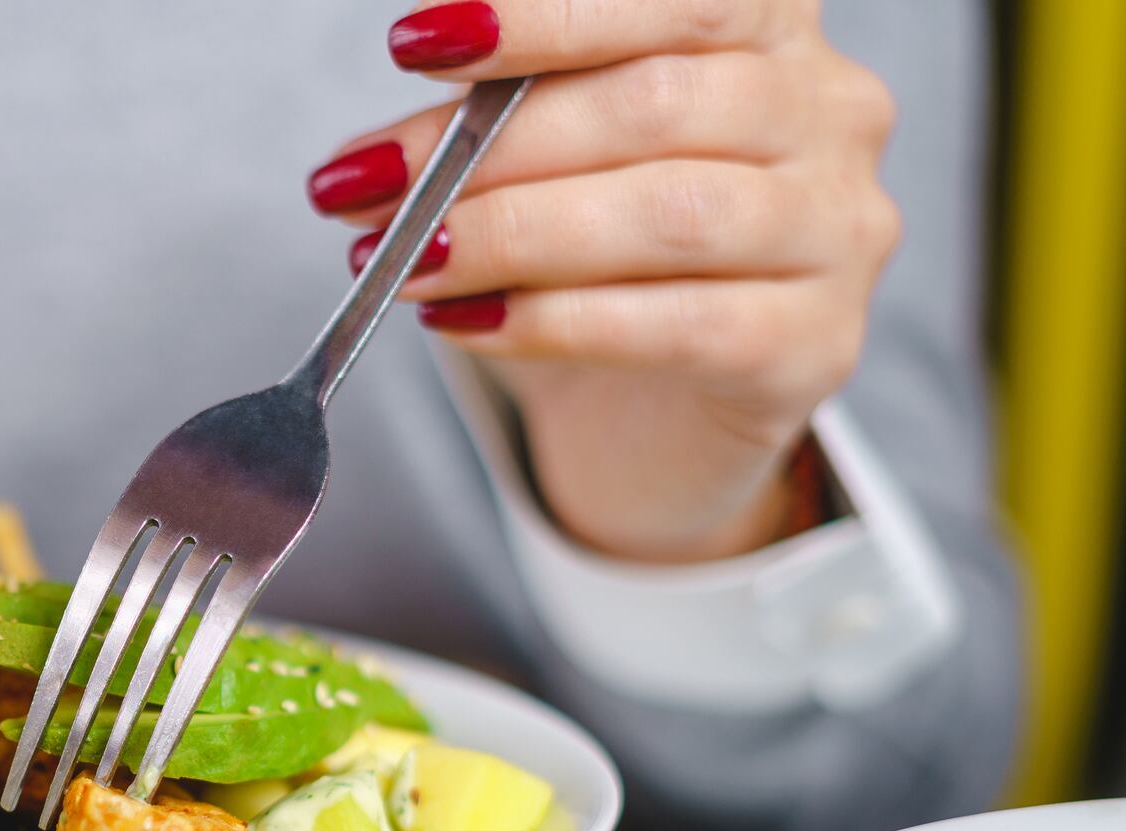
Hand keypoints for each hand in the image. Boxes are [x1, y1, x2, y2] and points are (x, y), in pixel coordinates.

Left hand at [309, 1, 897, 562]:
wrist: (661, 414)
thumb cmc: (605, 255)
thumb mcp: (553, 157)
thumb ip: (496, 119)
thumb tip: (372, 150)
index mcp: (770, 26)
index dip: (545, 15)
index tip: (416, 42)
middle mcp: (829, 112)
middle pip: (653, 106)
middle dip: (486, 148)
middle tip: (369, 186)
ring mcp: (836, 232)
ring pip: (668, 216)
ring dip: (509, 236)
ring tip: (405, 261)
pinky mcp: (813, 346)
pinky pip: (675, 325)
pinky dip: (552, 322)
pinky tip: (464, 321)